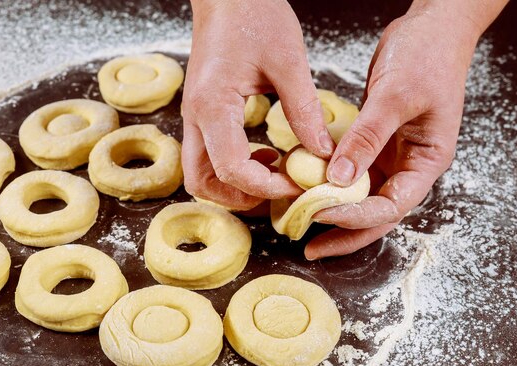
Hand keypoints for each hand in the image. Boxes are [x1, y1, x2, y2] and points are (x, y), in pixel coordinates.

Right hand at [182, 0, 334, 209]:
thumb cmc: (253, 14)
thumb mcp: (289, 62)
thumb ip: (304, 111)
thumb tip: (321, 152)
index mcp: (213, 105)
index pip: (231, 168)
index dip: (266, 186)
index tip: (297, 184)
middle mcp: (195, 117)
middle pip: (202, 182)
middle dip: (241, 197)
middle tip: (281, 190)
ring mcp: (195, 116)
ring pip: (202, 173)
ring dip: (236, 185)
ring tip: (276, 173)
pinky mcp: (203, 113)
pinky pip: (210, 155)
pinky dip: (236, 166)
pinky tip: (268, 154)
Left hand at [305, 2, 497, 259]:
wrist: (432, 28)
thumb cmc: (428, 57)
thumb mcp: (396, 96)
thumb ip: (368, 137)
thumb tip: (338, 178)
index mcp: (427, 162)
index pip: (392, 205)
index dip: (357, 215)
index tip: (320, 212)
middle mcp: (409, 166)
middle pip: (377, 213)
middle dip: (345, 233)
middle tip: (311, 248)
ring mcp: (392, 155)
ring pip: (362, 196)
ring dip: (334, 211)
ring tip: (302, 223)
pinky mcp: (374, 142)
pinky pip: (352, 171)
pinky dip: (331, 181)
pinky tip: (308, 188)